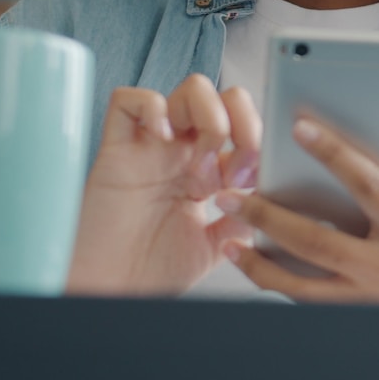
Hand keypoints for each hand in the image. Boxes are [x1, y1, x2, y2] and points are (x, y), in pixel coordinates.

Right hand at [67, 74, 260, 295]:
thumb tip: (269, 192)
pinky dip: (152, 107)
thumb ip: (243, 216)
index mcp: (207, 168)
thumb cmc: (152, 270)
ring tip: (201, 166)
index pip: (244, 125)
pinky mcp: (115, 149)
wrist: (109, 290)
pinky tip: (163, 137)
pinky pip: (129, 100)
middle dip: (242, 123)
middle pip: (224, 96)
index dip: (258, 141)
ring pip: (190, 88)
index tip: (258, 179)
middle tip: (235, 170)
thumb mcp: (216, 245)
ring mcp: (150, 146)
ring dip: (210, 117)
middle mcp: (182, 150)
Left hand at [215, 115, 378, 305]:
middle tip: (229, 196)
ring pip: (304, 287)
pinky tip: (259, 270)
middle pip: (317, 242)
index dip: (334, 153)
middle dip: (268, 217)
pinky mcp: (365, 320)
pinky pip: (314, 304)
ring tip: (230, 245)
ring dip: (261, 266)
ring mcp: (375, 302)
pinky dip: (283, 288)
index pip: (369, 186)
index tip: (299, 127)